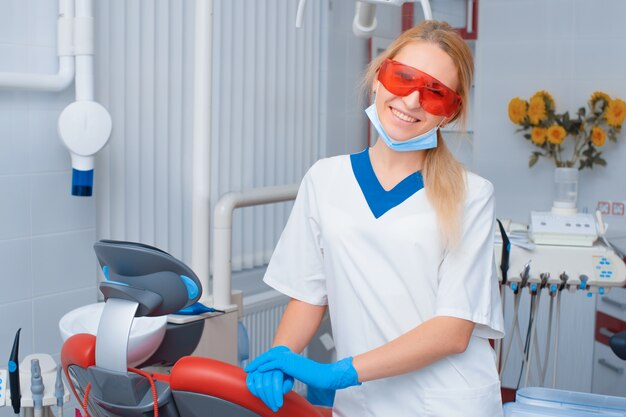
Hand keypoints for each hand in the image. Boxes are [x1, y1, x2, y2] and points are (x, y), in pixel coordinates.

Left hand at [245, 345, 359, 390]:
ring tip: (250, 369)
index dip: (262, 361)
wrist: (321, 374)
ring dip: (258, 364)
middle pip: (268, 356)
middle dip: (257, 362)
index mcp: (289, 357)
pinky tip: (259, 370)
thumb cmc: (313, 375)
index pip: (272, 357)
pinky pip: (274, 364)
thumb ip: (289, 372)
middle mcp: (288, 355)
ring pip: (268, 358)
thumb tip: (283, 376)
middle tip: (248, 367)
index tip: (255, 367)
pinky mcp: (289, 363)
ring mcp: (288, 358)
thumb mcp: (298, 372)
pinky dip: (265, 366)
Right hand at [246, 368, 293, 411]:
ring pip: (258, 386)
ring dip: (264, 398)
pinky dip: (255, 393)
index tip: (279, 404)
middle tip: (274, 407)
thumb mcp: (289, 378)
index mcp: (277, 367)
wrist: (276, 368)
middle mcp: (267, 366)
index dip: (277, 395)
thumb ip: (287, 384)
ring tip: (269, 404)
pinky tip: (261, 397)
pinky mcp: (252, 373)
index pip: (276, 382)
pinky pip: (250, 384)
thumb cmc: (284, 374)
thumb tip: (282, 391)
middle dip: (270, 399)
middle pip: (266, 385)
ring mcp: (258, 369)